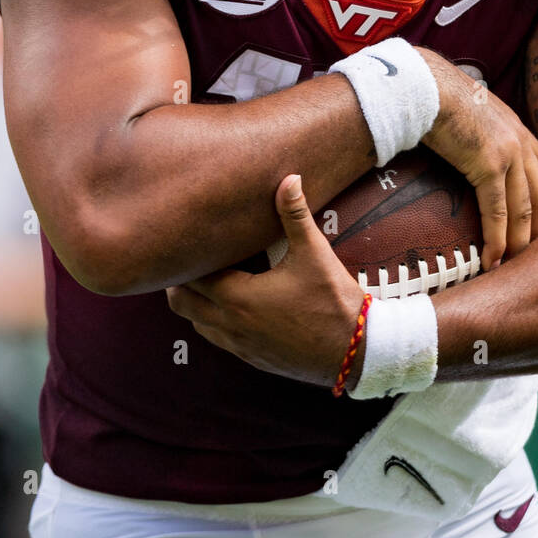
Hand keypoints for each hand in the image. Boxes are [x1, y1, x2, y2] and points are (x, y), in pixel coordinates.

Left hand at [166, 175, 365, 386]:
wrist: (355, 351)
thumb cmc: (333, 302)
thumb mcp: (314, 253)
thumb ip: (295, 215)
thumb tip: (289, 178)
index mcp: (238, 298)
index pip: (192, 276)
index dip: (188, 258)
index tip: (193, 240)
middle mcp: (231, 325)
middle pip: (181, 304)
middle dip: (181, 281)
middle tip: (193, 258)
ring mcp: (240, 346)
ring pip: (196, 324)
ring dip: (196, 303)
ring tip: (211, 279)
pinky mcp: (252, 358)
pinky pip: (218, 340)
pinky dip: (213, 322)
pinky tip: (234, 305)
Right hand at [417, 48, 537, 269]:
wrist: (424, 85)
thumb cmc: (434, 95)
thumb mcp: (467, 111)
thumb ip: (474, 130)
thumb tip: (459, 144)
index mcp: (516, 128)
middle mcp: (520, 142)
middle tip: (536, 255)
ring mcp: (508, 154)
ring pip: (524, 209)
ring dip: (520, 243)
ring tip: (515, 267)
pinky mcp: (489, 165)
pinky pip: (497, 212)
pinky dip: (497, 240)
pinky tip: (493, 261)